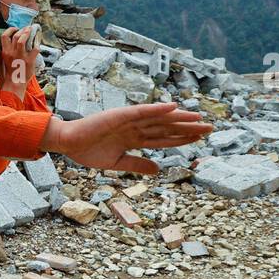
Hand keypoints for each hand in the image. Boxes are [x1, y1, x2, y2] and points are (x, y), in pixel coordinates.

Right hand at [0, 26, 38, 99]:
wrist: (16, 82)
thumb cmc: (12, 70)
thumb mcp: (7, 58)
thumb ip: (10, 48)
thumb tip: (16, 37)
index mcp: (5, 52)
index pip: (4, 36)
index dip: (11, 30)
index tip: (16, 29)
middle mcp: (12, 53)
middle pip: (15, 35)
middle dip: (22, 29)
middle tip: (27, 29)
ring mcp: (21, 56)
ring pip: (22, 40)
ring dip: (27, 33)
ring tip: (31, 30)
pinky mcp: (30, 60)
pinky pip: (35, 48)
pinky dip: (37, 43)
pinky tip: (38, 41)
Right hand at [41, 103, 211, 173]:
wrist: (68, 144)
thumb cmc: (88, 151)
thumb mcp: (117, 163)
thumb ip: (137, 164)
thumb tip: (157, 170)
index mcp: (135, 139)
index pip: (164, 139)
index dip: (182, 139)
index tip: (200, 140)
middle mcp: (136, 127)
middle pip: (167, 127)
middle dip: (188, 128)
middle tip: (210, 127)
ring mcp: (129, 120)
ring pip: (160, 119)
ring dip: (179, 118)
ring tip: (199, 118)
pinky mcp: (120, 115)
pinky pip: (142, 111)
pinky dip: (158, 108)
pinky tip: (174, 107)